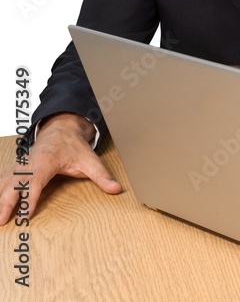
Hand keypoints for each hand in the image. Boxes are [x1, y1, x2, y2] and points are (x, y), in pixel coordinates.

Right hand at [0, 113, 121, 223]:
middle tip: (2, 220)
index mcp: (46, 162)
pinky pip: (3, 181)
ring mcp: (20, 165)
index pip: (35, 182)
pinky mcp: (15, 168)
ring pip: (4, 183)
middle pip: (14, 184)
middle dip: (6, 202)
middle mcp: (29, 164)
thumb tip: (116, 189)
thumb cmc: (73, 146)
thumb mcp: (90, 160)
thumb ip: (102, 176)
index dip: (30, 198)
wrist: (61, 130)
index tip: (25, 214)